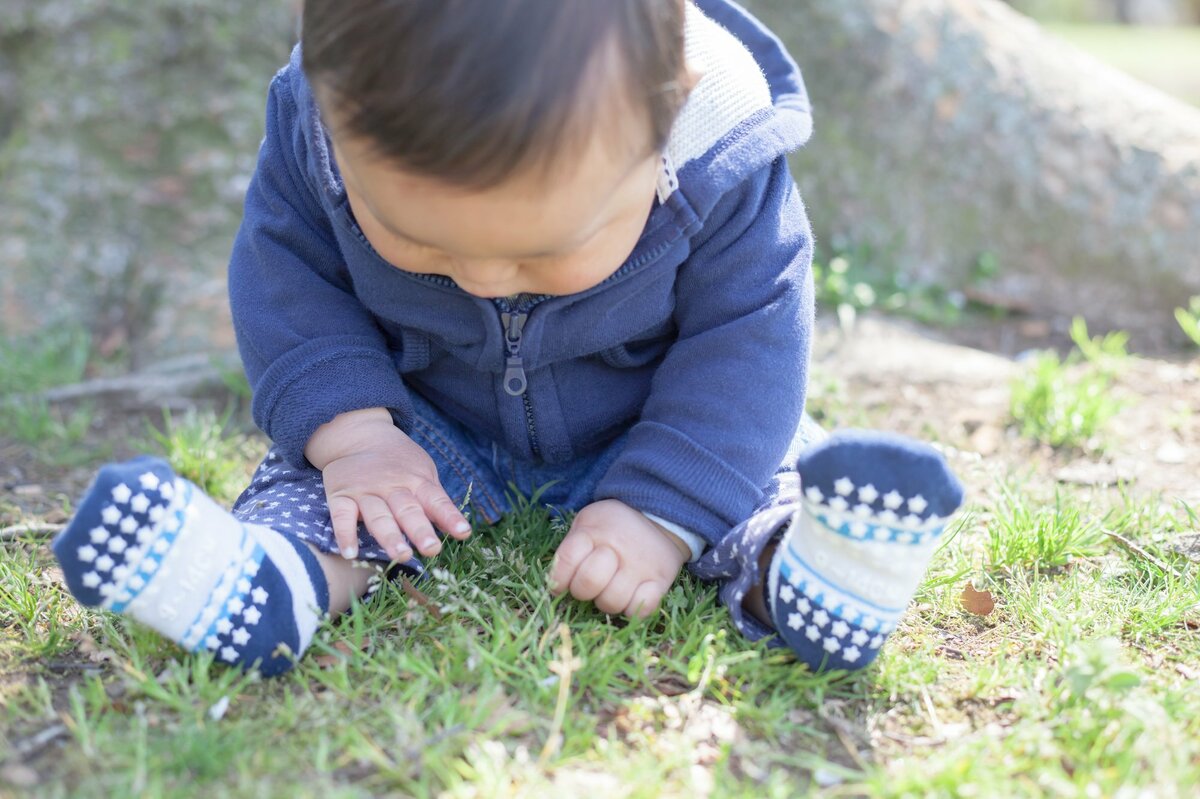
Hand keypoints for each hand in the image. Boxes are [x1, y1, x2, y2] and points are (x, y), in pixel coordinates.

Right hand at [305, 408, 470, 560]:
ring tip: (401, 555)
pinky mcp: (340, 495)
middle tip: (432, 549)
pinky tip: (350, 554)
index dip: (450, 517)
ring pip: (378, 516)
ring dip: (390, 536)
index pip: (436, 500)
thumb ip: (436, 501)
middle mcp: (392, 486)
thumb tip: (460, 530)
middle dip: (420, 530)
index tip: (464, 533)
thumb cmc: (399, 464)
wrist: (360, 435)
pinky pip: (341, 517)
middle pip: (408, 510)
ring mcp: (365, 491)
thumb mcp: (423, 473)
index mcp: (416, 480)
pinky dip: (345, 535)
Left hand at [548, 499, 689, 617]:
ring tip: (611, 589)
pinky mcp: (661, 580)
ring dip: (607, 602)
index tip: (561, 584)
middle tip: (590, 585)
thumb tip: (557, 584)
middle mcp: (618, 546)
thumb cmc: (612, 526)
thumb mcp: (588, 522)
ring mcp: (641, 564)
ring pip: (613, 601)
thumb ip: (571, 547)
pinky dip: (633, 610)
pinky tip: (631, 598)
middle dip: (583, 591)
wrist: (657, 518)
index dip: (559, 578)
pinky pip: (642, 608)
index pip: (567, 558)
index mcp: (594, 531)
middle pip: (589, 582)